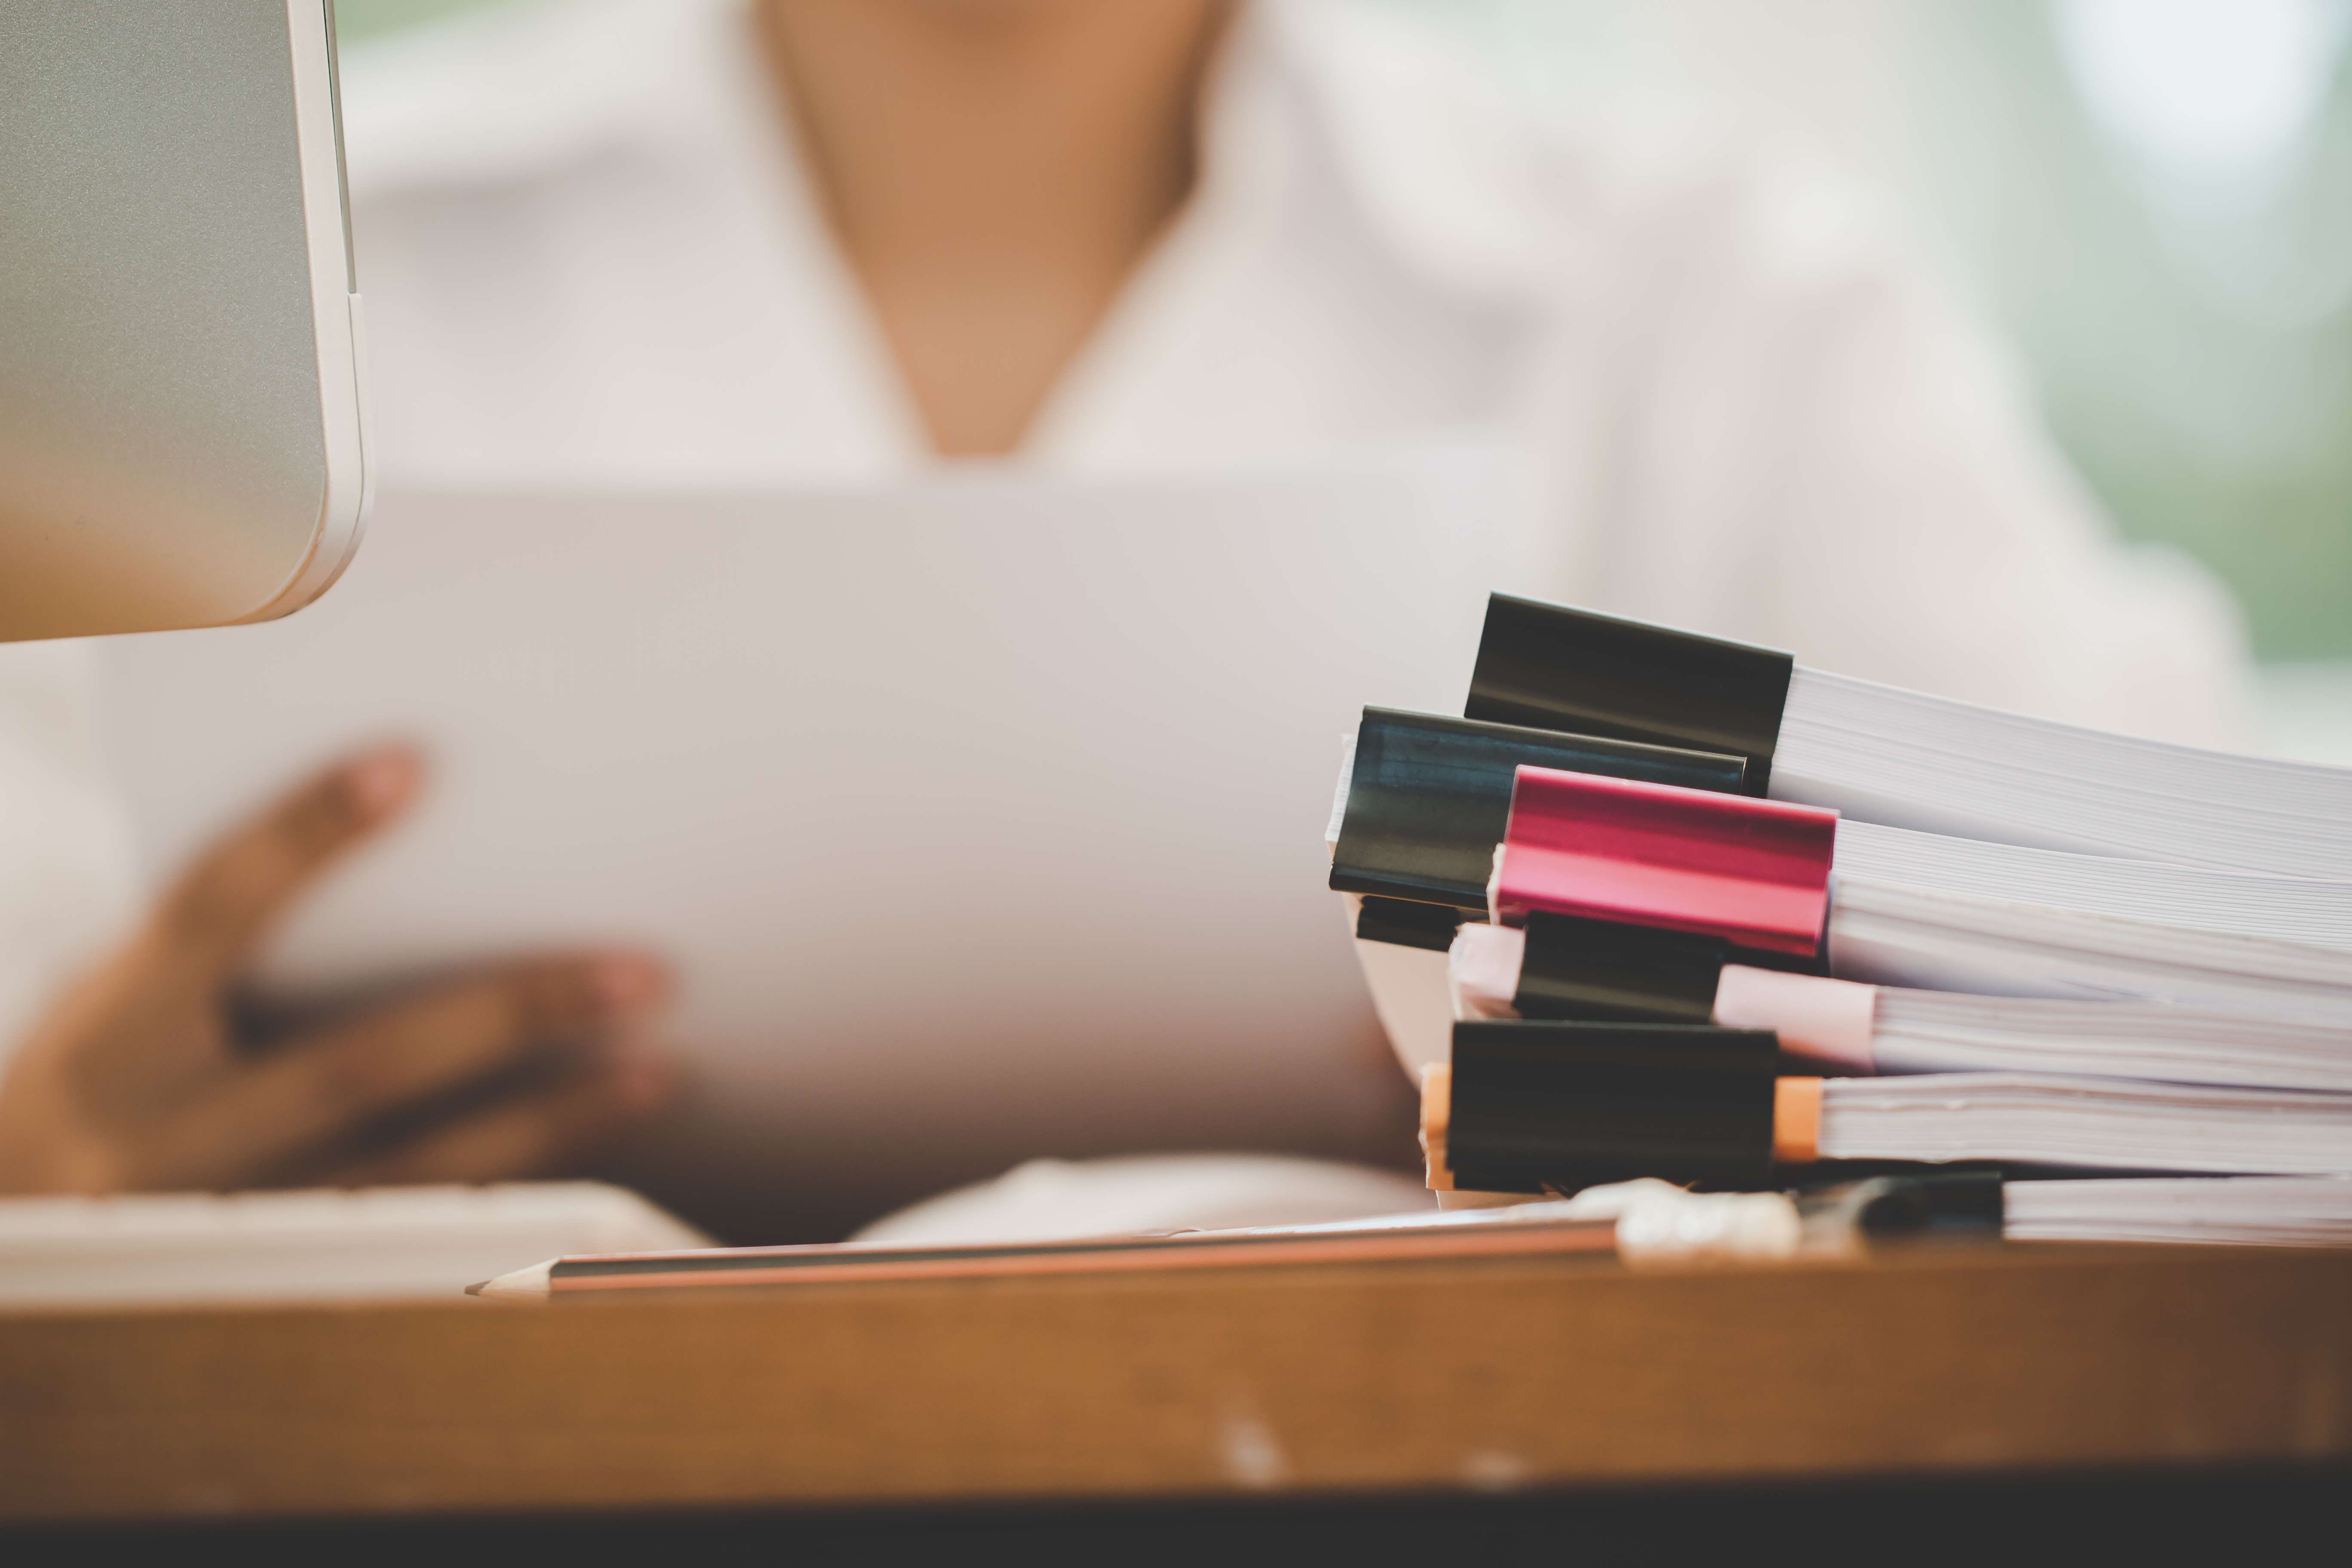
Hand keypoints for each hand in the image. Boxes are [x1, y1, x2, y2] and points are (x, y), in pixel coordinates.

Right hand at [0, 748, 672, 1193]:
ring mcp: (230, 1225)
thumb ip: (228, 939)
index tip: (408, 764)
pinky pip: (423, 1242)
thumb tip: (403, 815)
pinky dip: (525, 1196)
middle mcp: (165, 1137)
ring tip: (656, 1066)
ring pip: (413, 1174)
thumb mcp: (122, 1001)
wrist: (18, 1231)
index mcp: (115, 1034)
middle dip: (509, 1016)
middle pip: (358, 1064)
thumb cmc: (108, 1080)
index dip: (303, 835)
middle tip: (642, 969)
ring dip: (549, 1121)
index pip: (212, 909)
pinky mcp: (284, 1289)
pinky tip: (606, 1157)